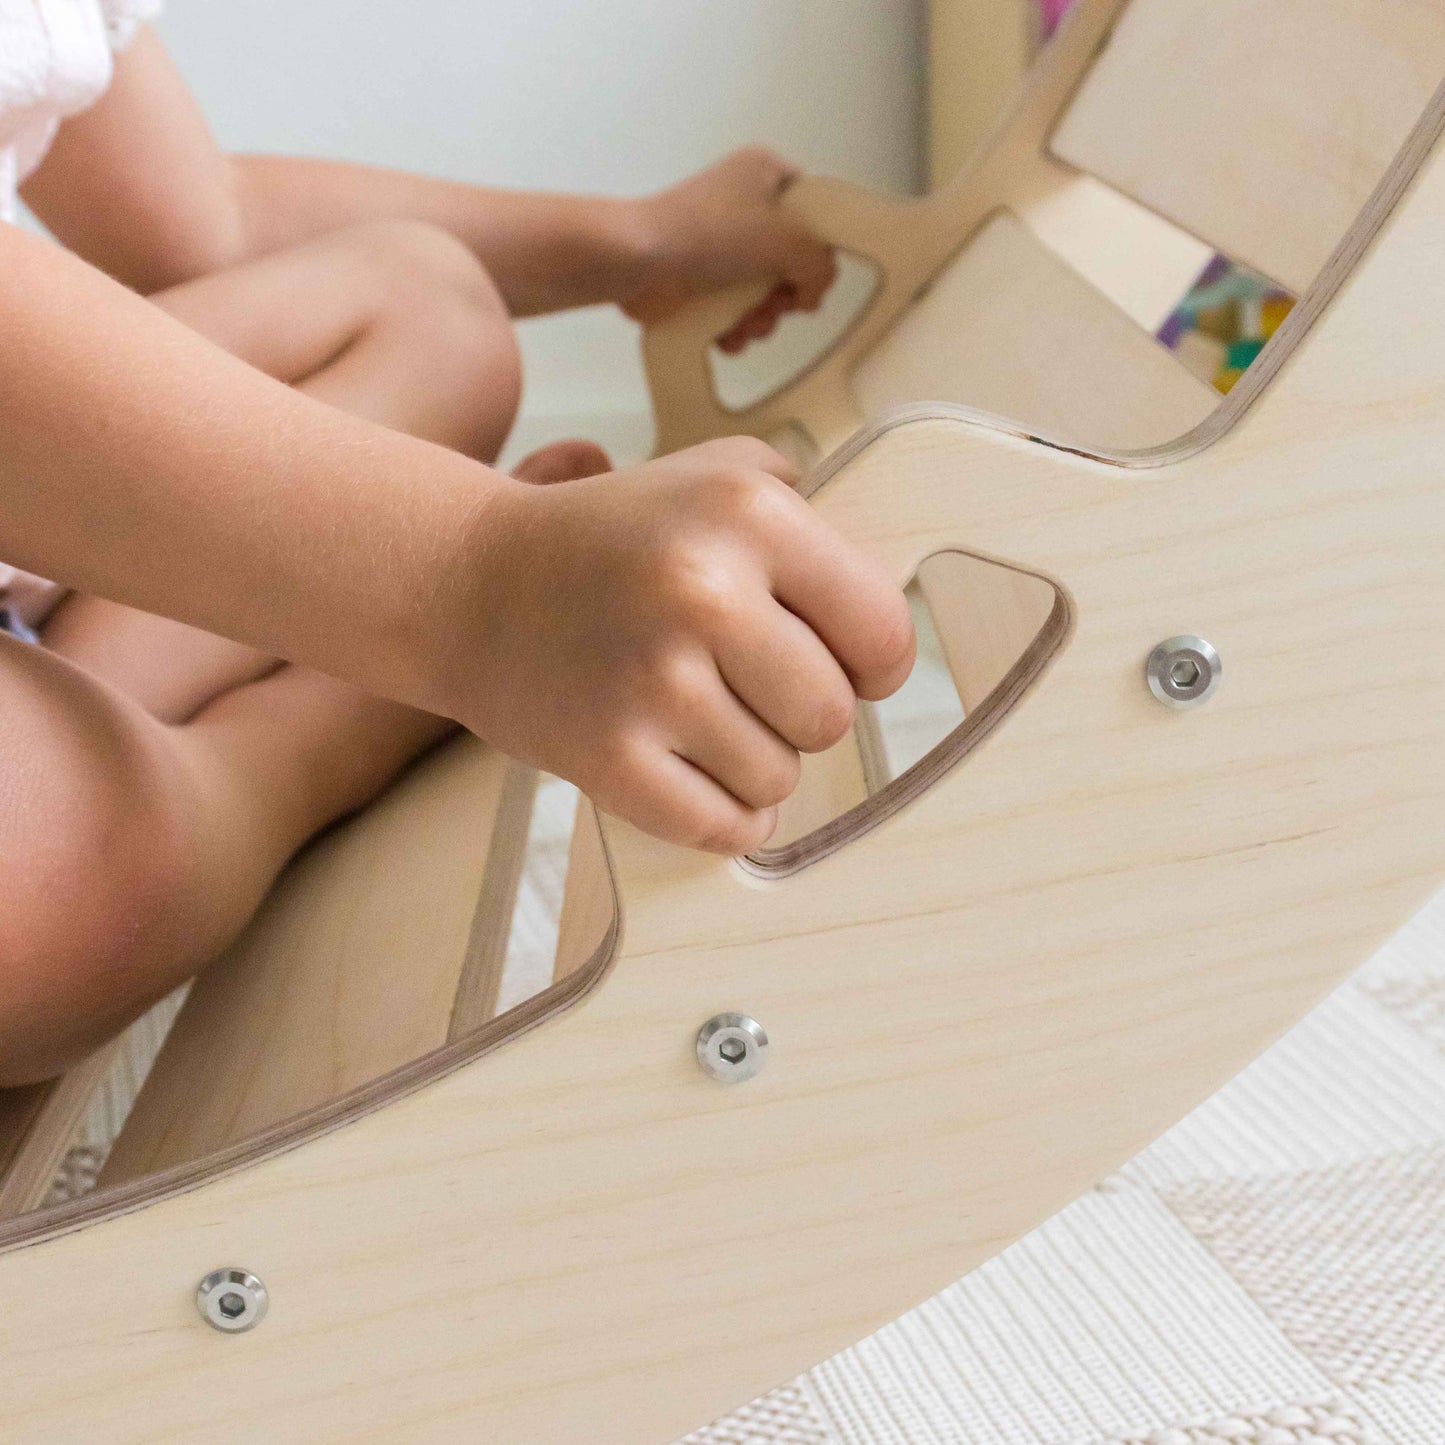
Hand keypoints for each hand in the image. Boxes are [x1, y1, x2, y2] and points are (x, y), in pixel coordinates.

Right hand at [450, 437, 913, 852]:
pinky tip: (691, 771)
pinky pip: (722, 827)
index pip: (882, 633)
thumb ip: (811, 515)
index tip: (844, 664)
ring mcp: (650, 680)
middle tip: (748, 688)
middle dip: (802, 713)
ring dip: (754, 762)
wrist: (468, 584)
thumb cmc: (610, 538)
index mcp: (747, 513)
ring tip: (699, 716)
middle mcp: (703, 591)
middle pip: (833, 717)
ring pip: (779, 778)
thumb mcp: (713, 476)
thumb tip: (889, 601)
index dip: (873, 664)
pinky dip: (722, 815)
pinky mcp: (606, 757)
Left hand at [622, 147, 837, 353]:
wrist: (636, 260)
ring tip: (745, 322)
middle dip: (785, 295)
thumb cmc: (710, 234)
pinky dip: (735, 329)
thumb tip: (813, 293)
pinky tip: (726, 335)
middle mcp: (744, 205)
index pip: (814, 211)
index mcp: (765, 173)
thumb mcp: (785, 238)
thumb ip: (819, 263)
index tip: (812, 275)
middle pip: (791, 261)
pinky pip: (734, 311)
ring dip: (761, 318)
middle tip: (774, 303)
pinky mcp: (700, 282)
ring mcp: (721, 246)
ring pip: (764, 293)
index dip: (819, 249)